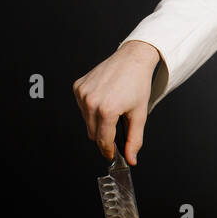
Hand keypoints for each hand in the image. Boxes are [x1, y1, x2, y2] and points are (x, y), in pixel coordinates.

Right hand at [72, 40, 159, 164]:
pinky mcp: (77, 87)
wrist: (133, 59)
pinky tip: (104, 99)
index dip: (109, 151)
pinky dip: (91, 108)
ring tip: (113, 108)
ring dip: (98, 122)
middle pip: (93, 134)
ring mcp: (82, 93)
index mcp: (107, 109)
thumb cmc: (137, 83)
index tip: (113, 154)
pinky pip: (82, 107)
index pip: (103, 141)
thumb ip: (134, 139)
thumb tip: (131, 158)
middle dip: (105, 136)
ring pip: (87, 121)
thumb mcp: (139, 114)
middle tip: (117, 128)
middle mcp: (91, 101)